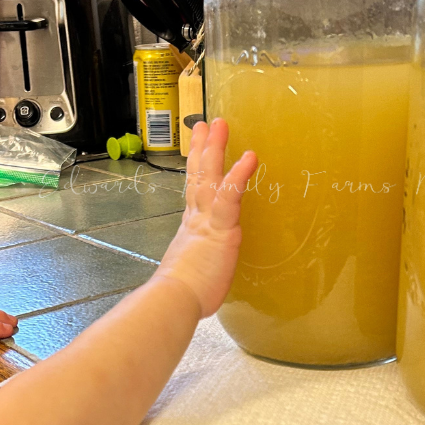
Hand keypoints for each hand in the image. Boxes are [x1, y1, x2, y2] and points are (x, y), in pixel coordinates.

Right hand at [155, 119, 256, 317]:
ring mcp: (207, 220)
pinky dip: (239, 174)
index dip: (195, 168)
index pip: (193, 190)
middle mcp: (196, 218)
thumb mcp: (189, 274)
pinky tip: (249, 156)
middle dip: (203, 148)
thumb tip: (193, 276)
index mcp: (191, 228)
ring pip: (211, 176)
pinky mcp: (221, 227)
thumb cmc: (183, 296)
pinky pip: (231, 195)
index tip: (196, 148)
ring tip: (221, 124)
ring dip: (217, 148)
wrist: (175, 300)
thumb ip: (195, 266)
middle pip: (199, 175)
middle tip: (205, 124)